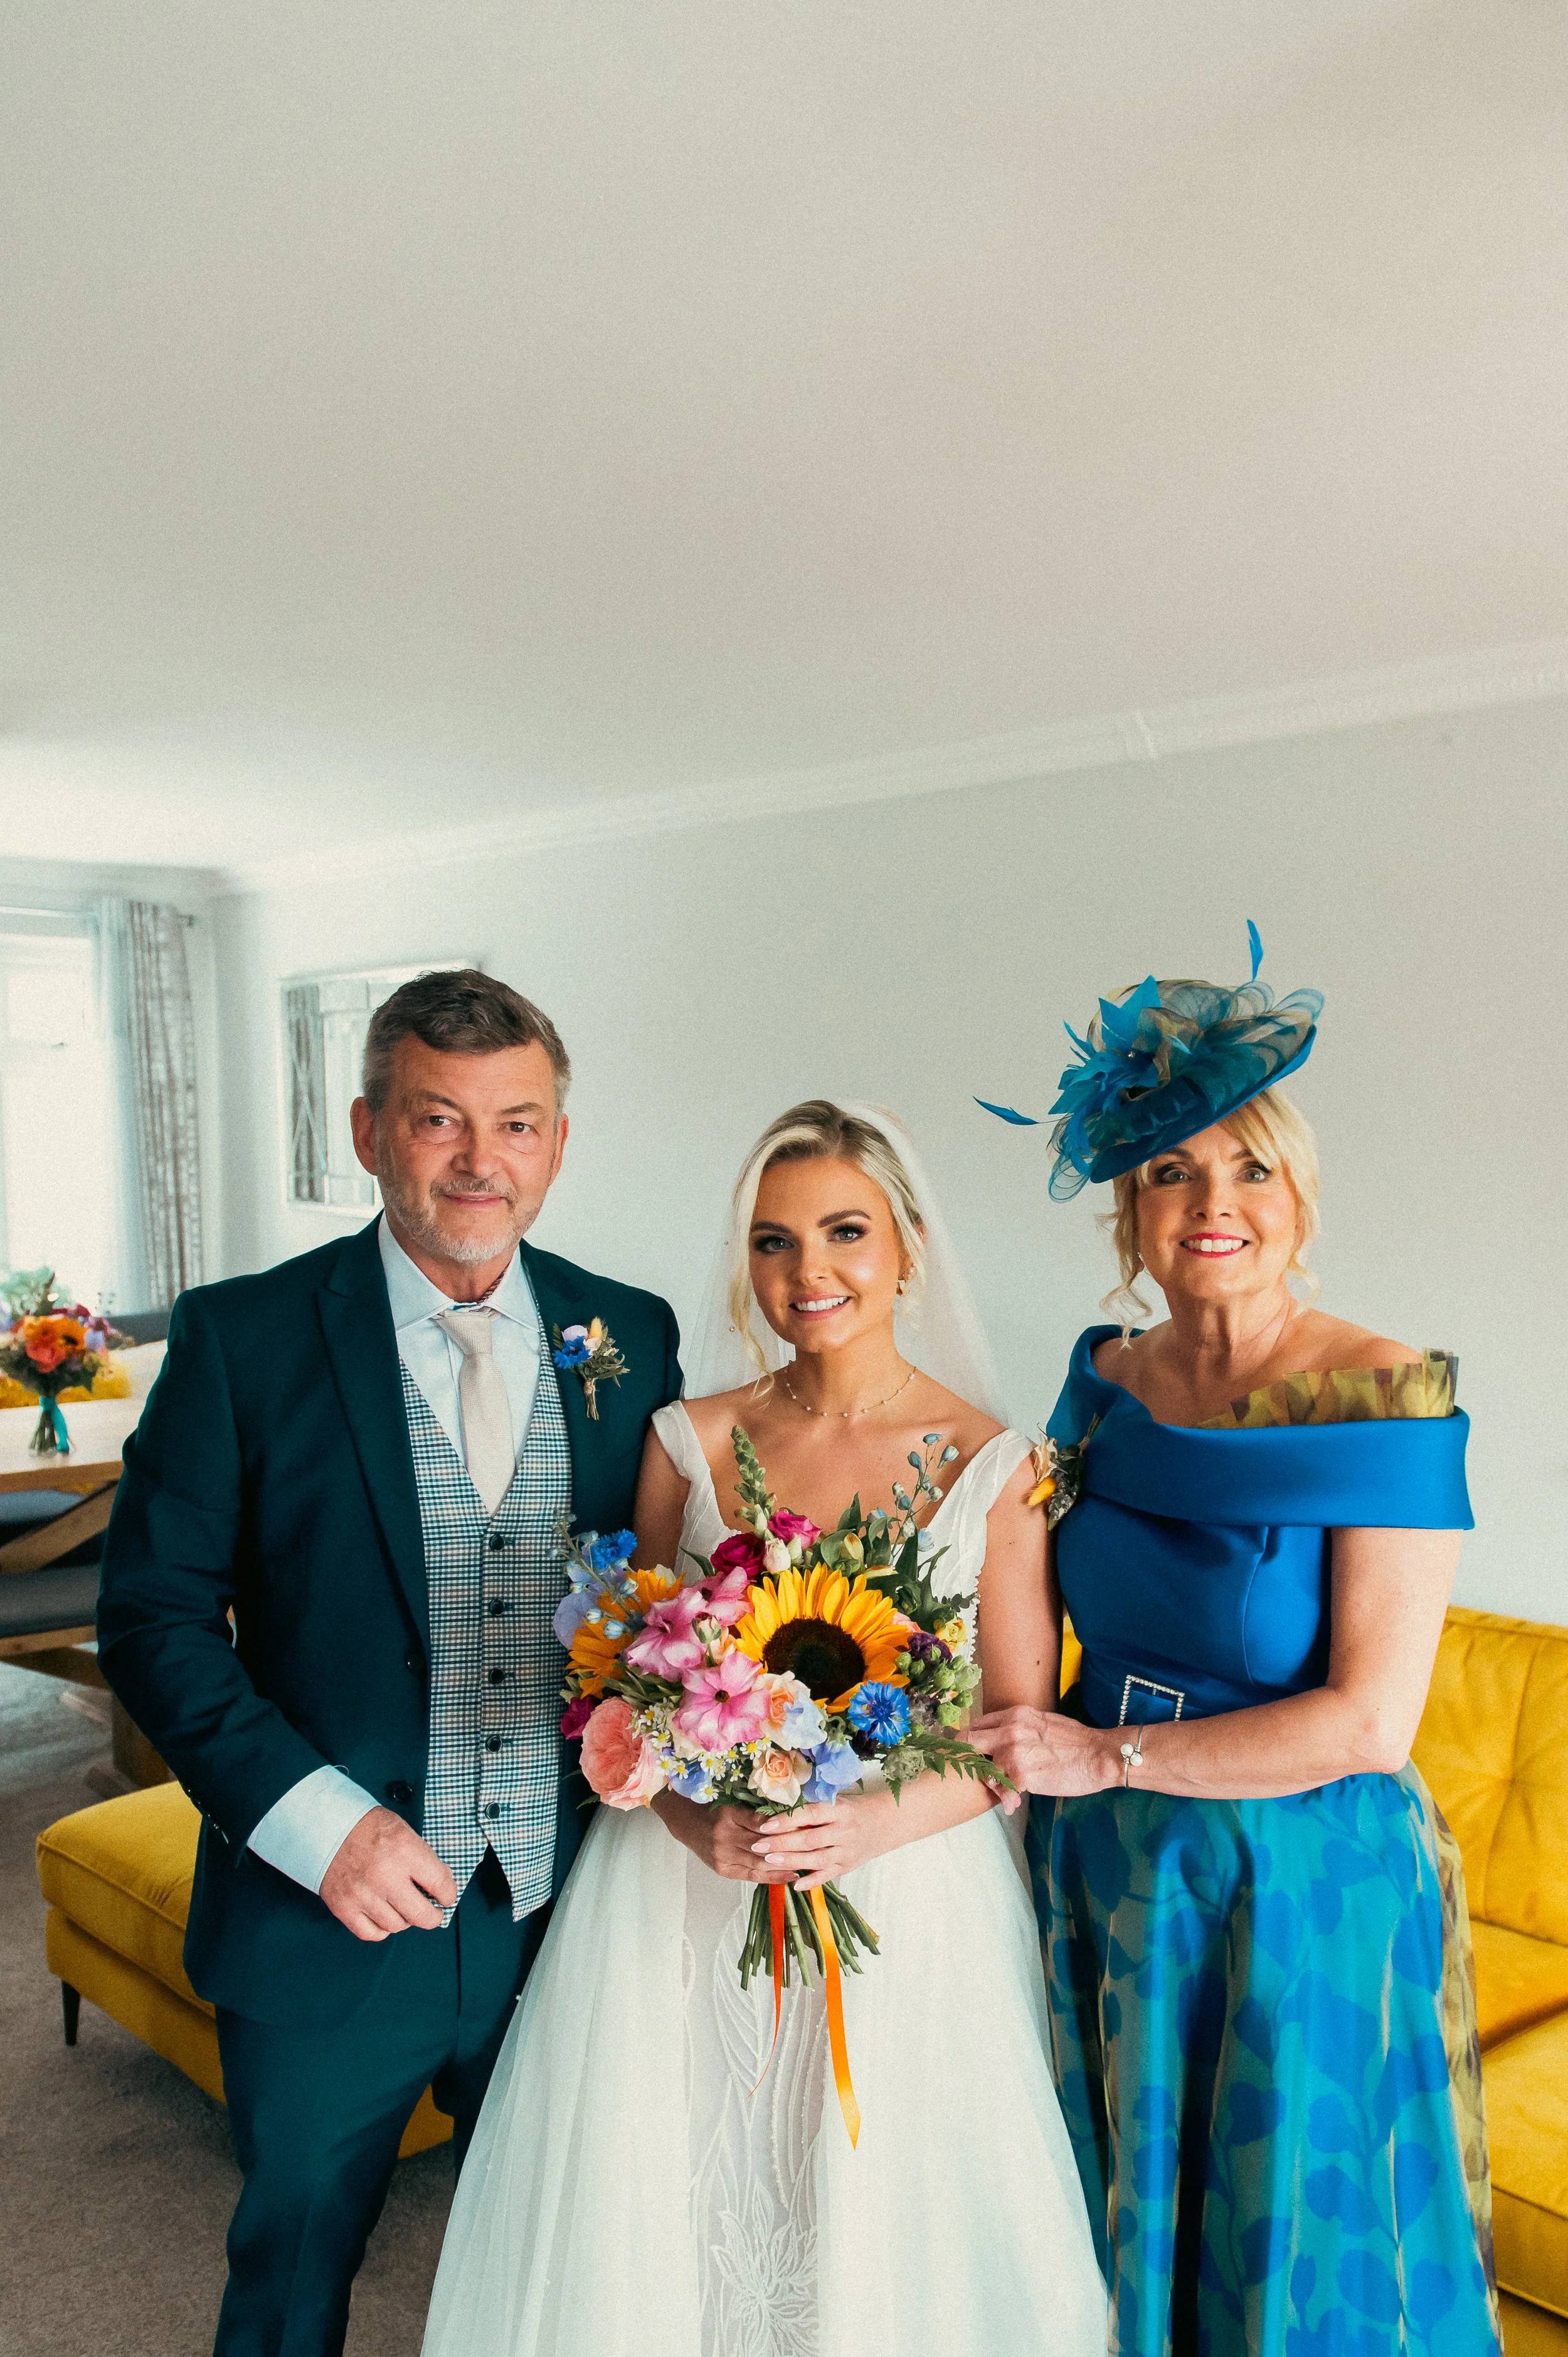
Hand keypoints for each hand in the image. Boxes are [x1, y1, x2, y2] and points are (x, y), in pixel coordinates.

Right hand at [318, 1806, 457, 1939]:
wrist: (327, 1827)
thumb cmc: (368, 1828)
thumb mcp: (404, 1831)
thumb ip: (422, 1858)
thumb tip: (440, 1885)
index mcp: (404, 1850)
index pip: (440, 1883)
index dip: (449, 1894)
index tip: (447, 1897)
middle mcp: (385, 1875)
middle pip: (421, 1914)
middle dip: (433, 1916)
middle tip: (433, 1913)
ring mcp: (363, 1895)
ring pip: (397, 1926)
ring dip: (405, 1920)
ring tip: (404, 1909)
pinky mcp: (344, 1907)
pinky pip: (371, 1933)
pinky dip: (381, 1929)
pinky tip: (384, 1916)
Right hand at [652, 1794, 795, 1882]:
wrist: (686, 1823)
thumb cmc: (715, 1809)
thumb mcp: (733, 1802)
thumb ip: (756, 1811)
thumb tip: (788, 1816)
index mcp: (729, 1814)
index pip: (762, 1823)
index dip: (785, 1828)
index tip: (806, 1828)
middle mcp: (725, 1836)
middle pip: (763, 1846)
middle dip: (788, 1849)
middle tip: (812, 1849)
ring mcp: (723, 1855)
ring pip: (759, 1863)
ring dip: (783, 1865)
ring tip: (806, 1865)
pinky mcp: (722, 1869)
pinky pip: (750, 1875)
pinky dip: (770, 1876)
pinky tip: (787, 1876)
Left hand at [748, 1794, 895, 1891]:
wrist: (883, 1823)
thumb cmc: (851, 1808)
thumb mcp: (835, 1800)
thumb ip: (811, 1804)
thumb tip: (776, 1806)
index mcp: (839, 1810)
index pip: (809, 1815)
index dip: (786, 1821)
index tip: (764, 1825)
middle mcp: (844, 1831)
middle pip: (810, 1839)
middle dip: (781, 1843)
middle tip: (758, 1846)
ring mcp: (846, 1851)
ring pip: (816, 1859)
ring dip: (791, 1861)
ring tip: (768, 1861)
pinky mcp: (847, 1867)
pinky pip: (827, 1876)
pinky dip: (811, 1882)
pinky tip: (794, 1884)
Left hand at [967, 1706, 1117, 1806]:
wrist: (1099, 1756)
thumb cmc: (1077, 1741)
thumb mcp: (1042, 1722)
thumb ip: (1019, 1727)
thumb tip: (1003, 1737)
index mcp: (1015, 1714)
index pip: (977, 1725)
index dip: (971, 1742)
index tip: (974, 1754)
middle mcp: (1010, 1730)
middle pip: (969, 1743)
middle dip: (969, 1760)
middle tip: (978, 1774)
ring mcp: (1014, 1752)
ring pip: (985, 1770)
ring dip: (994, 1784)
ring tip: (1007, 1793)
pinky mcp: (1022, 1775)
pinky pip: (1003, 1790)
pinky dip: (1007, 1799)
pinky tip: (1015, 1803)